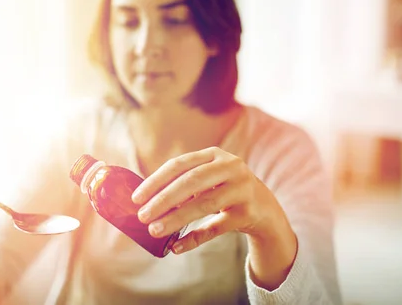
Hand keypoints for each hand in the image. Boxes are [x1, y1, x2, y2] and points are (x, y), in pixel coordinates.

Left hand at [131, 146, 286, 253]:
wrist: (264, 207)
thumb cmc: (224, 191)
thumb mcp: (207, 179)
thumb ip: (182, 185)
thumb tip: (145, 202)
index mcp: (214, 155)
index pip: (179, 165)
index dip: (155, 180)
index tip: (136, 198)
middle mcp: (231, 167)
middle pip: (191, 182)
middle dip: (163, 199)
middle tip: (142, 216)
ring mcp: (242, 189)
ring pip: (204, 204)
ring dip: (176, 218)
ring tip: (155, 230)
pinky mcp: (248, 213)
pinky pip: (216, 227)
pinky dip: (195, 238)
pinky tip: (176, 247)